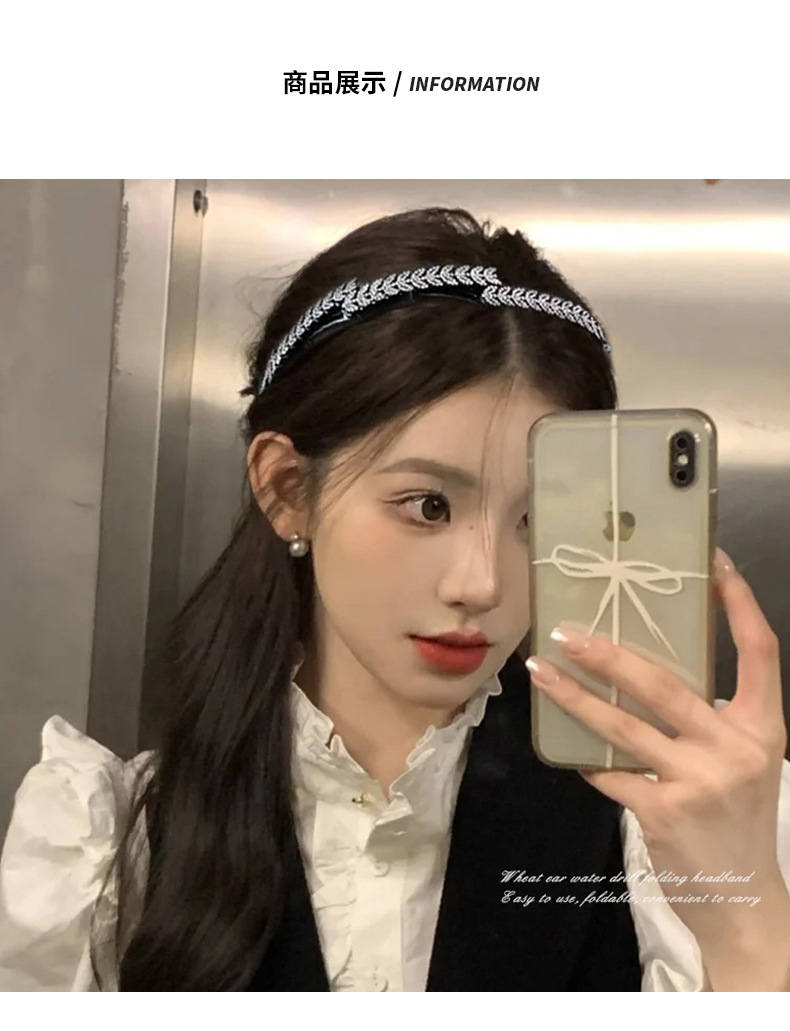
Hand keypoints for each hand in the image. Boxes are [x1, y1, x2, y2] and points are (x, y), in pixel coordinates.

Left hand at [526, 548, 788, 950]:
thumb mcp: (744, 759)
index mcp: (764, 727)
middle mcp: (737, 749)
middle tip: (567, 631)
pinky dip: (586, 757)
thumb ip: (712, 717)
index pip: (760, 650)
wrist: (745, 902)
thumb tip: (643, 669)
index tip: (712, 563)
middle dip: (610, 654)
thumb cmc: (738, 817)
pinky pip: (610, 773)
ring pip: (624, 726)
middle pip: (666, 685)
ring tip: (540, 670)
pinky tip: (566, 744)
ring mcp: (699, 781)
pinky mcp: (664, 813)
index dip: (738, 603)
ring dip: (575, 697)